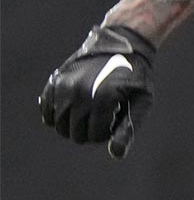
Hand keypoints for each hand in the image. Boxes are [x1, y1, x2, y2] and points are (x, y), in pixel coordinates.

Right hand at [39, 25, 156, 158]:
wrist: (123, 44)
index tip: (115, 119)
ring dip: (73, 125)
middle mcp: (80, 93)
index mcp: (103, 99)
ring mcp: (65, 86)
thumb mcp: (142, 102)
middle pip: (75, 134)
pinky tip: (72, 108)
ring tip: (90, 111)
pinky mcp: (55, 81)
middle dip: (89, 132)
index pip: (95, 136)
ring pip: (59, 125)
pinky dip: (56, 116)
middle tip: (103, 116)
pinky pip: (47, 111)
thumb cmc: (136, 76)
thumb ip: (128, 128)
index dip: (106, 133)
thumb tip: (115, 154)